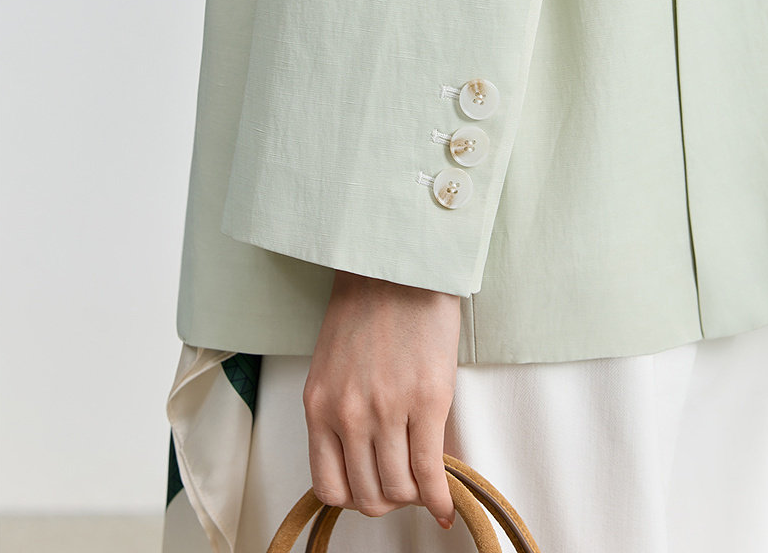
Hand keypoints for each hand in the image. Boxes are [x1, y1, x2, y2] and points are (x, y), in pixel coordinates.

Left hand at [302, 269, 461, 529]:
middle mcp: (348, 415)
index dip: (354, 497)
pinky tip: (447, 503)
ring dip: (415, 496)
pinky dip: (441, 497)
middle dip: (388, 500)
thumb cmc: (367, 305)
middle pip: (367, 495)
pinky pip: (430, 471)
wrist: (399, 264)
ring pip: (399, 489)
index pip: (328, 486)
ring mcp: (387, 410)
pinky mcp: (427, 400)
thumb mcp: (335, 363)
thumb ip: (341, 409)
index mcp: (319, 405)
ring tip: (426, 483)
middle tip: (404, 485)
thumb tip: (363, 458)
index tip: (371, 489)